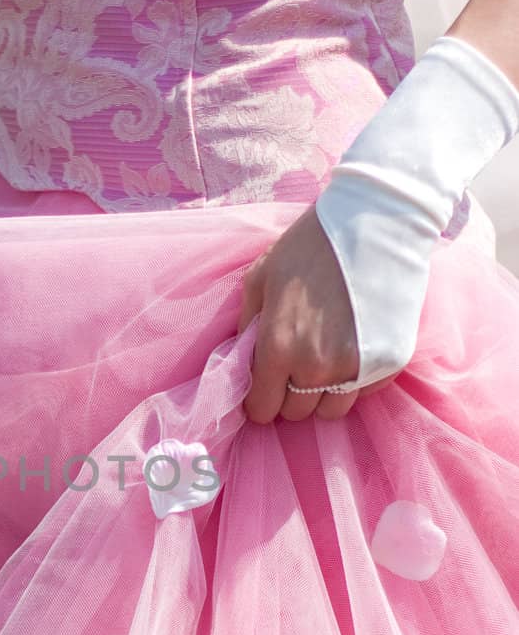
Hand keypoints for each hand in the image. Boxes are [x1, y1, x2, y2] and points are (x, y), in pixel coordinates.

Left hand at [237, 207, 392, 422]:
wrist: (378, 221)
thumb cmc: (311, 245)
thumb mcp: (261, 277)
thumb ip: (248, 325)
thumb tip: (243, 360)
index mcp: (279, 347)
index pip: (262, 408)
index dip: (259, 399)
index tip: (264, 386)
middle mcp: (318, 367)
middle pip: (296, 413)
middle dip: (290, 394)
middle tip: (294, 364)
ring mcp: (358, 368)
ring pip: (332, 411)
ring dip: (323, 393)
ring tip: (324, 358)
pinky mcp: (391, 362)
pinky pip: (365, 393)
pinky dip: (355, 380)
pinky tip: (353, 347)